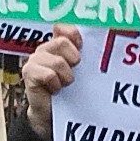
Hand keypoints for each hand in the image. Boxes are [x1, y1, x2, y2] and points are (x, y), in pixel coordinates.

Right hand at [23, 24, 81, 140]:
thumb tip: (110, 38)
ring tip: (66, 83)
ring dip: (66, 75)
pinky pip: (48, 74)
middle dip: (74, 59)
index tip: (82, 46)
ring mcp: (36, 58)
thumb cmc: (74, 91)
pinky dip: (56, 84)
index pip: (63, 25)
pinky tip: (55, 89)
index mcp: (61, 43)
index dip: (73, 33)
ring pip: (57, 61)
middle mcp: (47, 47)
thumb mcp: (86, 71)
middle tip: (74, 70)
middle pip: (63, 42)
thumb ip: (91, 54)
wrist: (55, 114)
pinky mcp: (29, 72)